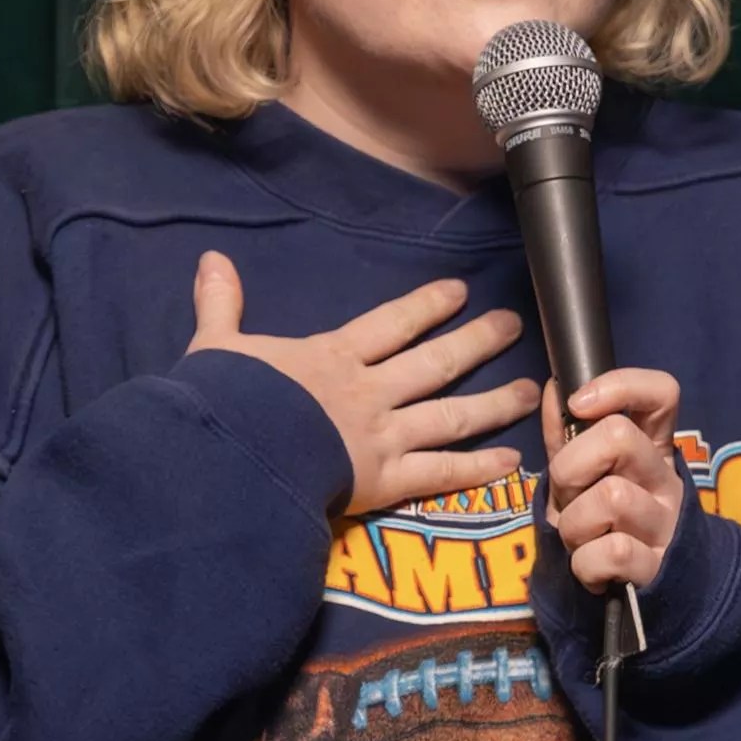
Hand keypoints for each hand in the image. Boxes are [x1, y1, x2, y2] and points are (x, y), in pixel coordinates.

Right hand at [186, 252, 540, 515]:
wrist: (236, 456)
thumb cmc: (225, 402)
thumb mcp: (217, 347)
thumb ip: (221, 305)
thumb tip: (212, 259)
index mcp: (332, 358)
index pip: (390, 325)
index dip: (426, 307)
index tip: (459, 292)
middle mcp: (369, 392)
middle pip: (434, 363)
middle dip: (476, 342)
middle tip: (512, 326)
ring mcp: (383, 437)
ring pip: (451, 416)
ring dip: (493, 402)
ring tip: (529, 390)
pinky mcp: (386, 481)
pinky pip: (441, 473)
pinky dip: (477, 469)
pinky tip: (511, 462)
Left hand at [542, 370, 686, 593]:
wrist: (638, 597)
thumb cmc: (602, 525)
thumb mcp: (581, 476)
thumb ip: (565, 435)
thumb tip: (553, 388)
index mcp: (651, 449)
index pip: (661, 392)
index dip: (620, 385)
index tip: (578, 404)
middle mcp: (665, 480)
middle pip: (620, 437)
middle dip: (571, 465)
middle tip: (568, 494)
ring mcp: (665, 523)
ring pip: (611, 497)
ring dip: (574, 524)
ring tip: (579, 540)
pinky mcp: (658, 567)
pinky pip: (611, 553)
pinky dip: (585, 565)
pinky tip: (591, 570)